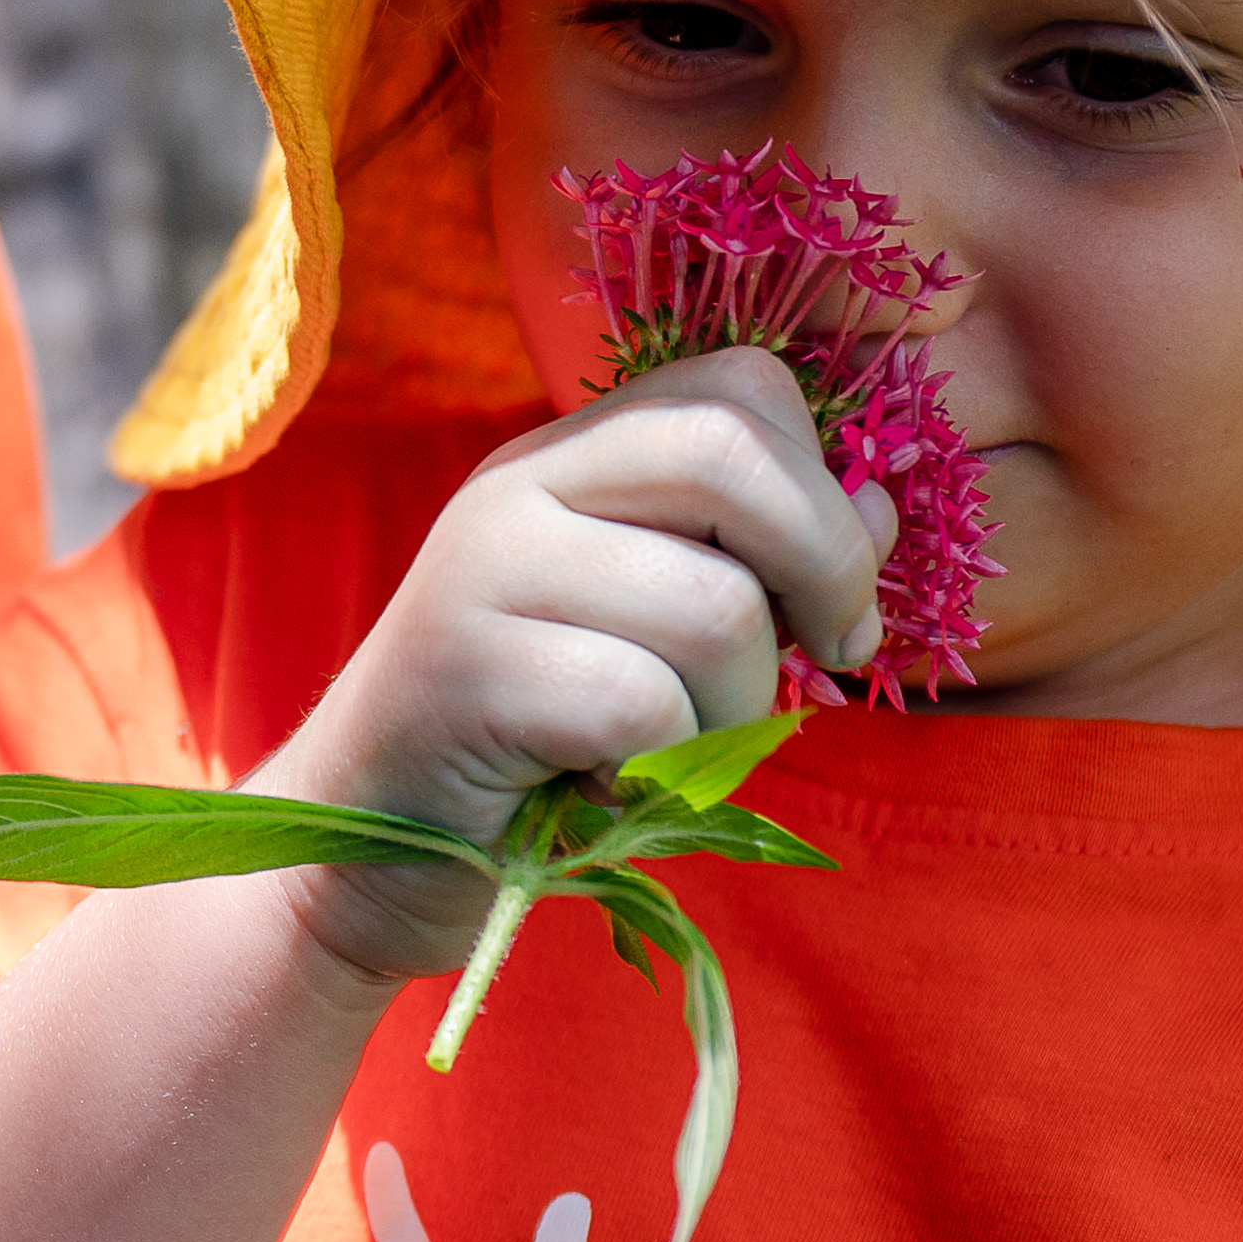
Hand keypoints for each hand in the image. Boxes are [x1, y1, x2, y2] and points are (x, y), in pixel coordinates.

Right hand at [250, 347, 889, 978]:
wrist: (361, 854)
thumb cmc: (534, 752)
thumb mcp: (658, 636)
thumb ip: (761, 564)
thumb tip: (881, 503)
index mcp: (571, 459)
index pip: (741, 387)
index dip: (822, 489)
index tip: (829, 606)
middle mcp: (519, 487)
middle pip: (731, 455)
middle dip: (824, 569)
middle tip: (822, 662)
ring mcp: (483, 570)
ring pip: (712, 603)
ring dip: (734, 707)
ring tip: (669, 750)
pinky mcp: (466, 670)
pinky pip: (643, 702)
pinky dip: (660, 767)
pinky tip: (602, 786)